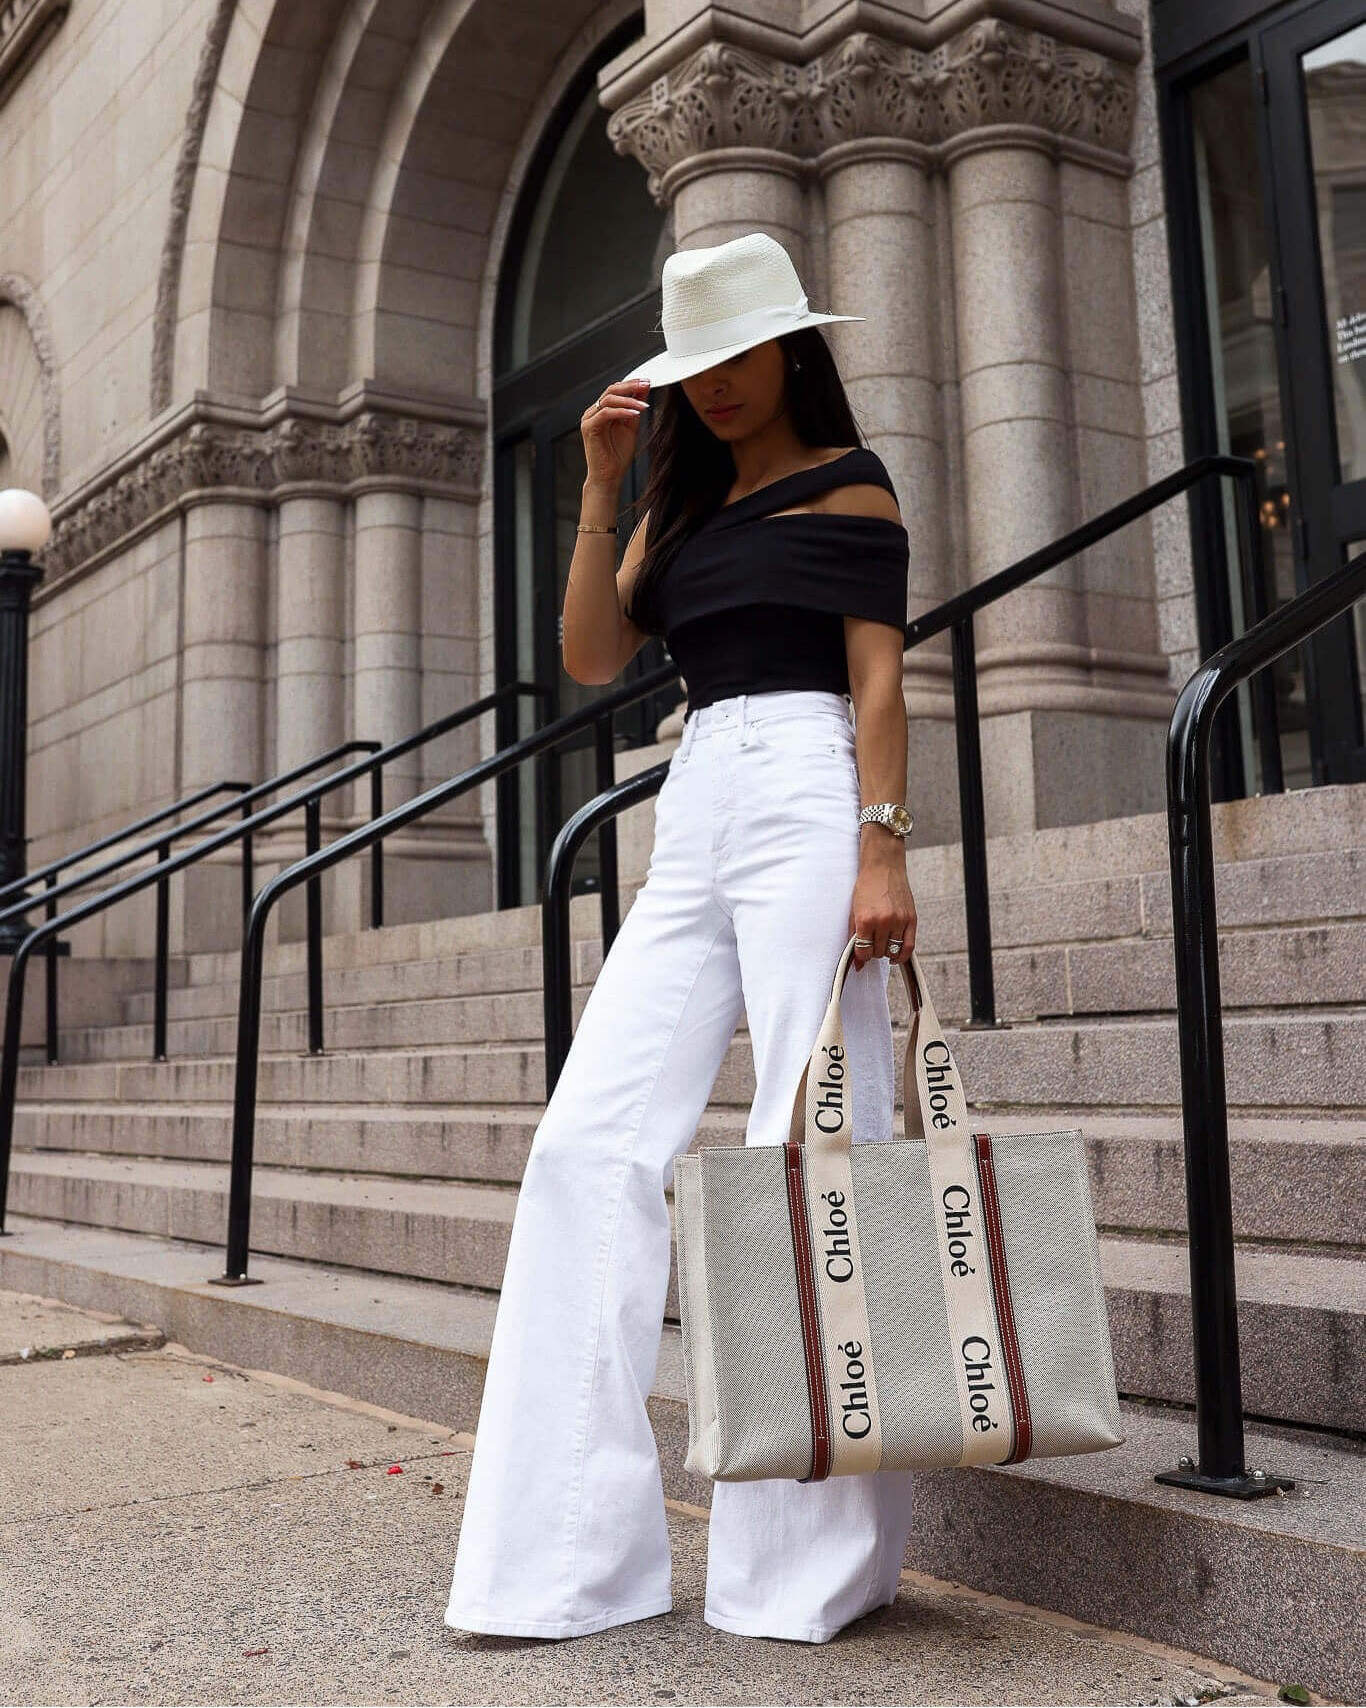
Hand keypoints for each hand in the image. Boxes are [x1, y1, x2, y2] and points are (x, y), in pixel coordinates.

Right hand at [581, 379, 650, 487]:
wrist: (608, 477)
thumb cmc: (617, 456)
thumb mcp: (631, 427)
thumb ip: (635, 408)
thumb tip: (643, 390)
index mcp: (603, 411)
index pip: (616, 390)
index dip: (632, 384)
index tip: (648, 382)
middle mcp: (594, 412)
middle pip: (611, 390)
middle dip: (630, 386)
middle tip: (646, 384)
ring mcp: (589, 419)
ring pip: (608, 399)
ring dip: (629, 400)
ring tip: (644, 405)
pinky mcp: (589, 428)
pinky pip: (606, 413)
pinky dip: (621, 411)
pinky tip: (635, 414)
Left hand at [848, 855, 916, 969]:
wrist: (883, 868)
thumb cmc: (867, 887)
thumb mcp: (854, 911)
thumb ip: (854, 936)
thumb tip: (857, 961)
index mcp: (866, 919)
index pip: (864, 951)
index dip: (861, 955)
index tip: (861, 952)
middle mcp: (883, 921)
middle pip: (878, 952)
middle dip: (873, 951)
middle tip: (871, 942)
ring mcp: (899, 920)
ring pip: (892, 951)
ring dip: (886, 951)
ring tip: (881, 943)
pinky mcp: (911, 919)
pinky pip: (909, 946)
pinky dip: (902, 955)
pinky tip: (896, 956)